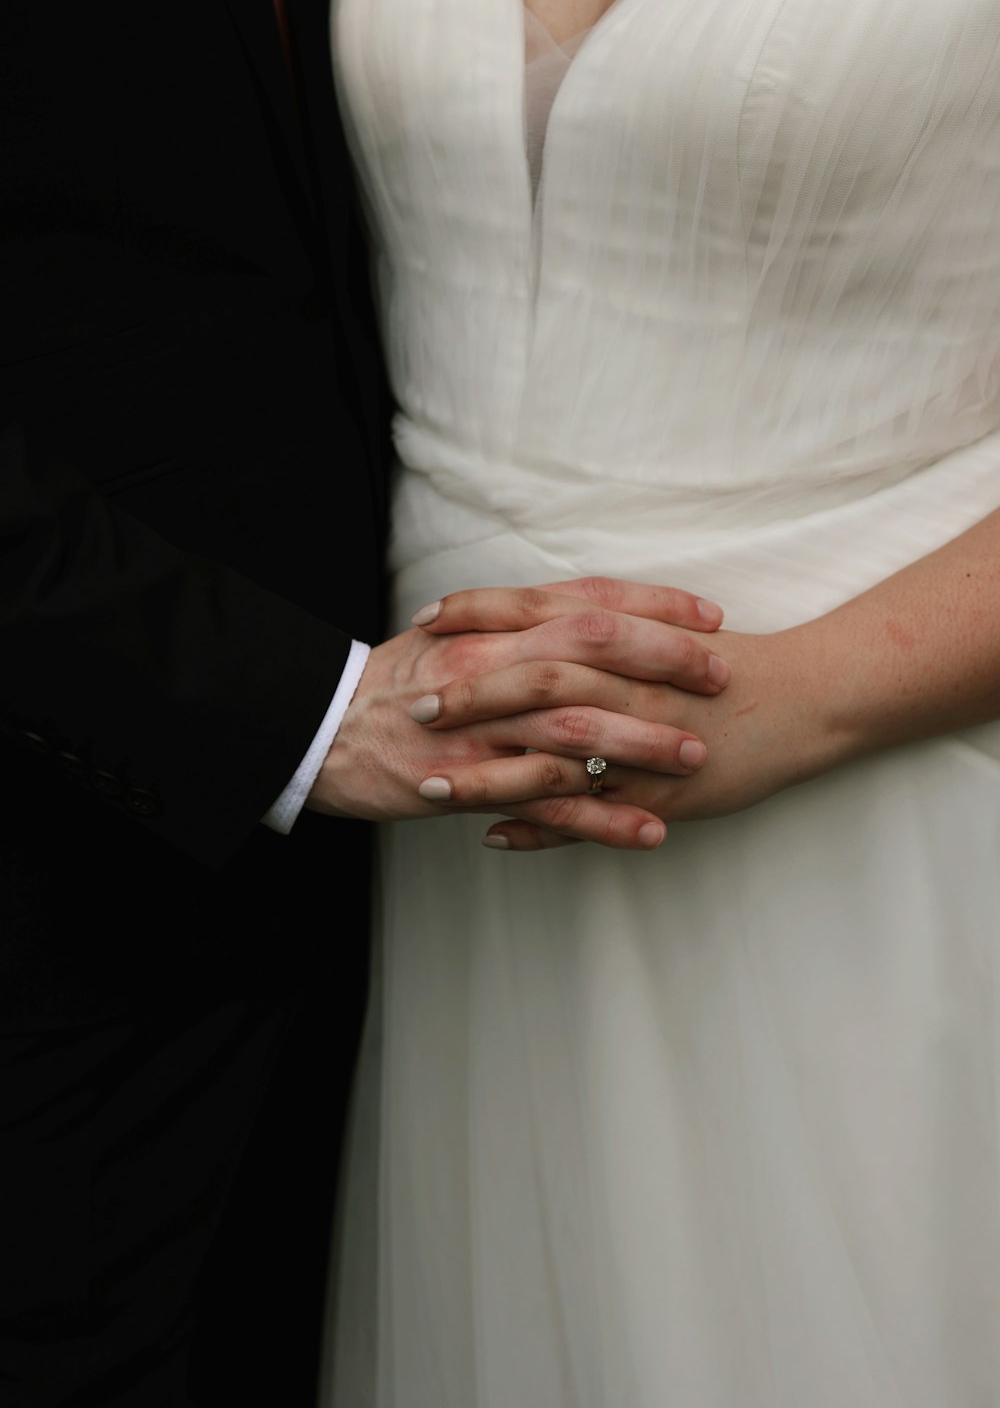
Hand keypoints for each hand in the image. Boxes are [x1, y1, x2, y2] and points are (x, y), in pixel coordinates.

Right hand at [307, 578, 731, 847]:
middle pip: (590, 652)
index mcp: (491, 627)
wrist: (320, 732)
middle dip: (663, 661)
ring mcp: (481, 729)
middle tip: (721, 675)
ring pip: (574, 729)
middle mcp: (491, 668)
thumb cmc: (393, 685)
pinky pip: (545, 805)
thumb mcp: (453, 637)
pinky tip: (651, 831)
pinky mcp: (468, 786)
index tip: (709, 616)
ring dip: (642, 743)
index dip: (653, 604)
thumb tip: (586, 615)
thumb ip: (518, 625)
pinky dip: (601, 820)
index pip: (586, 601)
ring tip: (696, 755)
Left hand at [409, 624, 848, 847]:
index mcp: (628, 633)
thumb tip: (541, 614)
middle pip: (535, 681)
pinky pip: (590, 814)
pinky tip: (491, 834)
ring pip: (552, 757)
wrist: (809, 696)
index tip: (425, 617)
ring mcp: (643, 741)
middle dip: (470, 693)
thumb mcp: (665, 624)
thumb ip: (604, 619)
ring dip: (486, 772)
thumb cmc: (734, 661)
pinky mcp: (659, 790)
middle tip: (414, 705)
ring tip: (427, 782)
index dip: (479, 613)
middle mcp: (630, 683)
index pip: (540, 612)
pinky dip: (538, 826)